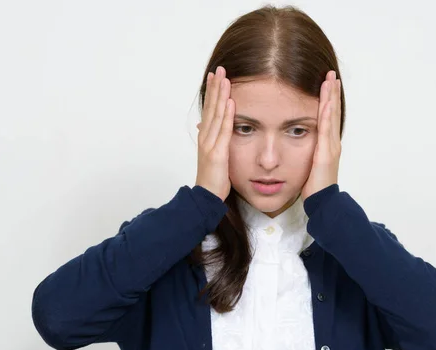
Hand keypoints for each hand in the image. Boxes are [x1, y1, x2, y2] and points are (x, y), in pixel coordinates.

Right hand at [195, 66, 234, 201]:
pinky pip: (223, 131)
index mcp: (205, 136)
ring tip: (224, 79)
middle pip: (210, 107)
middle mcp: (205, 136)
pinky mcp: (217, 153)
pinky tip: (230, 102)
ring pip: (216, 115)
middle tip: (219, 69)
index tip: (216, 76)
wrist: (206, 195)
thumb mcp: (214, 155)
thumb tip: (214, 129)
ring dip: (220, 96)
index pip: (209, 109)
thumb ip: (215, 140)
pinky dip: (227, 115)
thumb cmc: (213, 177)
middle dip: (215, 87)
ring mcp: (210, 144)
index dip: (212, 91)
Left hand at [301, 70, 341, 200]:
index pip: (327, 116)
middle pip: (332, 111)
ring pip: (331, 117)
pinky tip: (327, 102)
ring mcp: (331, 147)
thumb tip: (297, 144)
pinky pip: (327, 130)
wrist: (322, 202)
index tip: (326, 82)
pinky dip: (328, 115)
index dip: (328, 99)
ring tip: (331, 80)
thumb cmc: (313, 187)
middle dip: (332, 92)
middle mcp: (331, 142)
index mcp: (326, 144)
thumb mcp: (308, 164)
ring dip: (331, 97)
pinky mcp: (326, 154)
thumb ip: (305, 152)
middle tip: (331, 73)